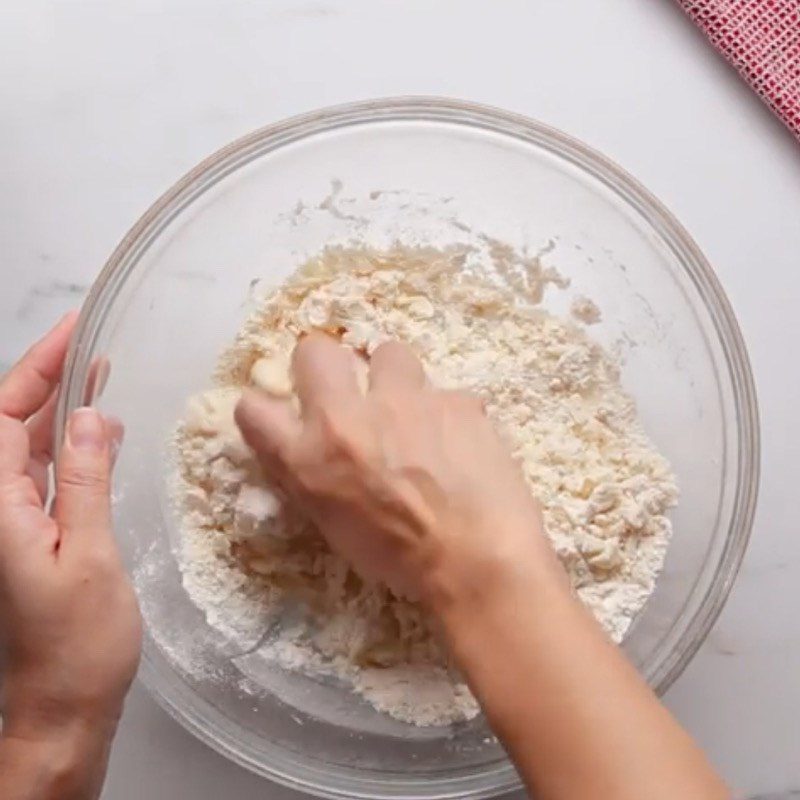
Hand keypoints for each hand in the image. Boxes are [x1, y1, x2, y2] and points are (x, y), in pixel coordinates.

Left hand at [0, 314, 140, 799]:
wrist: (62, 706)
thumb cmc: (76, 644)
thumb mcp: (89, 556)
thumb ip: (87, 482)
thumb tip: (93, 417)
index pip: (3, 417)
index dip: (35, 368)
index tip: (72, 332)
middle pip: (10, 424)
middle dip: (48, 378)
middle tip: (91, 343)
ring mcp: (14, 522)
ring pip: (29, 446)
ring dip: (61, 408)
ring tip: (98, 373)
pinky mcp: (35, 535)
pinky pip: (47, 473)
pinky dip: (71, 444)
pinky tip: (99, 431)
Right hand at [235, 333, 563, 610]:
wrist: (479, 559)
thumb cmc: (402, 558)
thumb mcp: (335, 525)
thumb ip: (313, 477)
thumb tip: (306, 450)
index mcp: (309, 458)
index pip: (253, 408)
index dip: (265, 409)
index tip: (283, 416)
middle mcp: (348, 417)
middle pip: (314, 350)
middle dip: (324, 365)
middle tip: (347, 393)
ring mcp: (404, 400)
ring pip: (388, 353)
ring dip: (393, 378)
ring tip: (412, 413)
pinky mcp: (454, 398)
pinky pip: (442, 392)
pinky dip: (445, 413)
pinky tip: (459, 444)